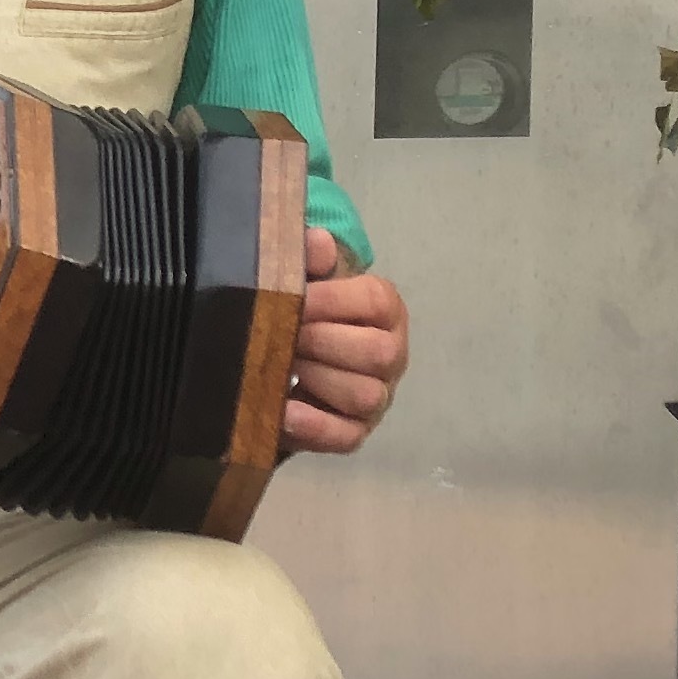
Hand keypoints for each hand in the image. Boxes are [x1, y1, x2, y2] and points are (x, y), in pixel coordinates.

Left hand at [281, 232, 406, 455]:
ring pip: (366, 396)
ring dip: (321, 381)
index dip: (332, 300)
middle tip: (288, 336)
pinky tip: (285, 412)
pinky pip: (345, 437)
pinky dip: (315, 426)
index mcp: (386, 310)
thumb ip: (313, 258)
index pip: (375, 302)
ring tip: (288, 368)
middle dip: (324, 342)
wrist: (295, 354)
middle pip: (378, 353)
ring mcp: (378, 398)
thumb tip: (318, 242)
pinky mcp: (355, 432)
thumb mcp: (309, 278)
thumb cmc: (309, 311)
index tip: (295, 299)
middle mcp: (392, 354)